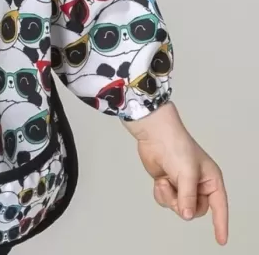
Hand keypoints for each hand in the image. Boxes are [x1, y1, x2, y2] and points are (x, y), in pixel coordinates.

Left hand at [123, 102, 227, 244]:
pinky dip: (162, 194)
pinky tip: (160, 182)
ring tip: (165, 183)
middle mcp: (198, 184)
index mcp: (211, 180)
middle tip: (176, 192)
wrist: (154, 134)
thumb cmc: (176, 146)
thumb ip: (188, 197)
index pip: (219, 206)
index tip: (221, 240)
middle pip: (195, 210)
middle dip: (183, 204)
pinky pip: (166, 200)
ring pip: (179, 207)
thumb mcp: (187, 174)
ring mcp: (182, 184)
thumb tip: (186, 215)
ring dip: (170, 198)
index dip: (221, 224)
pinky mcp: (168, 183)